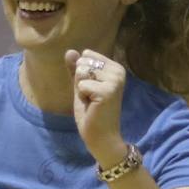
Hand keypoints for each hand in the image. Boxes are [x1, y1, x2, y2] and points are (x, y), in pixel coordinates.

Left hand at [66, 48, 126, 166]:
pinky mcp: (107, 91)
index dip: (83, 74)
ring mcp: (114, 81)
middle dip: (81, 81)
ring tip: (92, 102)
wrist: (101, 137)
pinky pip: (81, 84)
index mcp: (115, 68)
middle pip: (84, 61)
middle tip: (92, 98)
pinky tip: (93, 106)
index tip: (92, 90)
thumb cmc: (92, 113)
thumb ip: (76, 69)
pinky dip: (82, 97)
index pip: (87, 54)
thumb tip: (70, 51)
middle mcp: (118, 71)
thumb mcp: (81, 87)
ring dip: (81, 89)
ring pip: (82, 71)